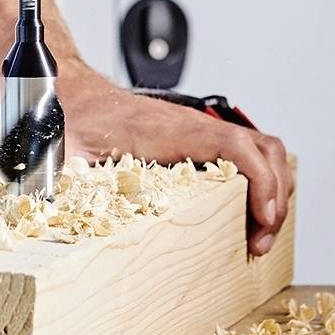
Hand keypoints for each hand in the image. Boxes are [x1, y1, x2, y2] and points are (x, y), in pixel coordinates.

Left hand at [67, 89, 292, 256]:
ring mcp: (197, 132)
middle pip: (262, 148)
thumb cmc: (71, 119)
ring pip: (259, 149)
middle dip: (275, 196)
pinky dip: (259, 182)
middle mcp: (191, 126)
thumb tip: (59, 207)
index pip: (234, 144)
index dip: (260, 180)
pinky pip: (245, 155)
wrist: (66, 93)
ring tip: (259, 233)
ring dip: (273, 190)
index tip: (264, 218)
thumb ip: (68, 178)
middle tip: (259, 241)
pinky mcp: (195, 142)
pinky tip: (247, 213)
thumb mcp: (68, 151)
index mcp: (168, 128)